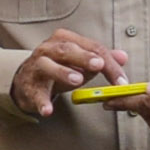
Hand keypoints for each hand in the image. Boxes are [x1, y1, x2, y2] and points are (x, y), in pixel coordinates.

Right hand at [7, 31, 127, 115]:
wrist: (27, 80)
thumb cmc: (56, 68)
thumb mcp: (80, 61)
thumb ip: (101, 59)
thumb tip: (123, 57)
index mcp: (64, 39)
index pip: (91, 47)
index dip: (109, 63)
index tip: (121, 80)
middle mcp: (48, 49)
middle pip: (67, 50)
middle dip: (84, 57)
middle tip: (99, 65)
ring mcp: (36, 67)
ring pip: (48, 66)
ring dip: (63, 72)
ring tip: (77, 80)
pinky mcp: (29, 86)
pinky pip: (35, 94)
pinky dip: (42, 102)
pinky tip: (48, 110)